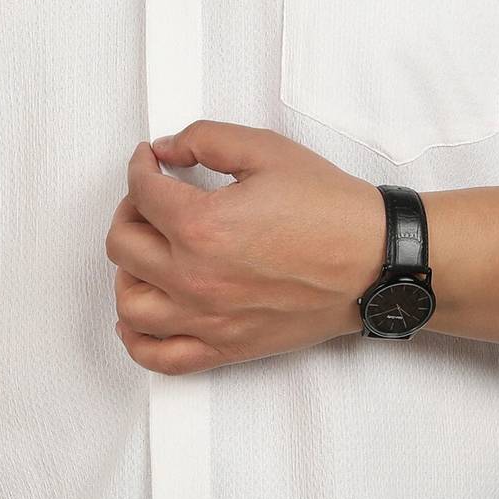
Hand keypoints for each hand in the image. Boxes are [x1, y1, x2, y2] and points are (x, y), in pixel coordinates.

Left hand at [104, 120, 384, 373]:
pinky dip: (137, 339)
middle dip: (130, 212)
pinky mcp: (224, 347)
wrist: (374, 262)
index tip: (149, 162)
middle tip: (150, 201)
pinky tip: (141, 317)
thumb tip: (166, 149)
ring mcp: (207, 319)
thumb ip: (206, 140)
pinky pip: (159, 357)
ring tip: (148, 253)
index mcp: (202, 226)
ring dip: (128, 272)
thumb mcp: (267, 151)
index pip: (141, 192)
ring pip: (129, 304)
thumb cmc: (331, 211)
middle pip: (123, 246)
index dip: (140, 168)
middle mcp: (195, 278)